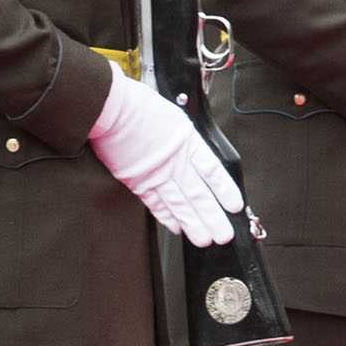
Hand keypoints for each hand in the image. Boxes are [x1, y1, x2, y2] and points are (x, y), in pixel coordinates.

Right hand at [88, 64, 243, 245]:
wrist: (110, 108)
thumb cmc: (139, 107)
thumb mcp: (175, 117)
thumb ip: (187, 139)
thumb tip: (196, 154)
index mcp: (187, 142)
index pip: (212, 172)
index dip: (225, 191)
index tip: (235, 206)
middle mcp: (173, 162)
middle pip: (198, 194)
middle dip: (213, 218)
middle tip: (224, 235)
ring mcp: (154, 174)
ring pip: (179, 204)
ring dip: (192, 224)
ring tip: (204, 239)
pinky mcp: (136, 181)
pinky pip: (155, 204)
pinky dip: (166, 217)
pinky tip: (176, 227)